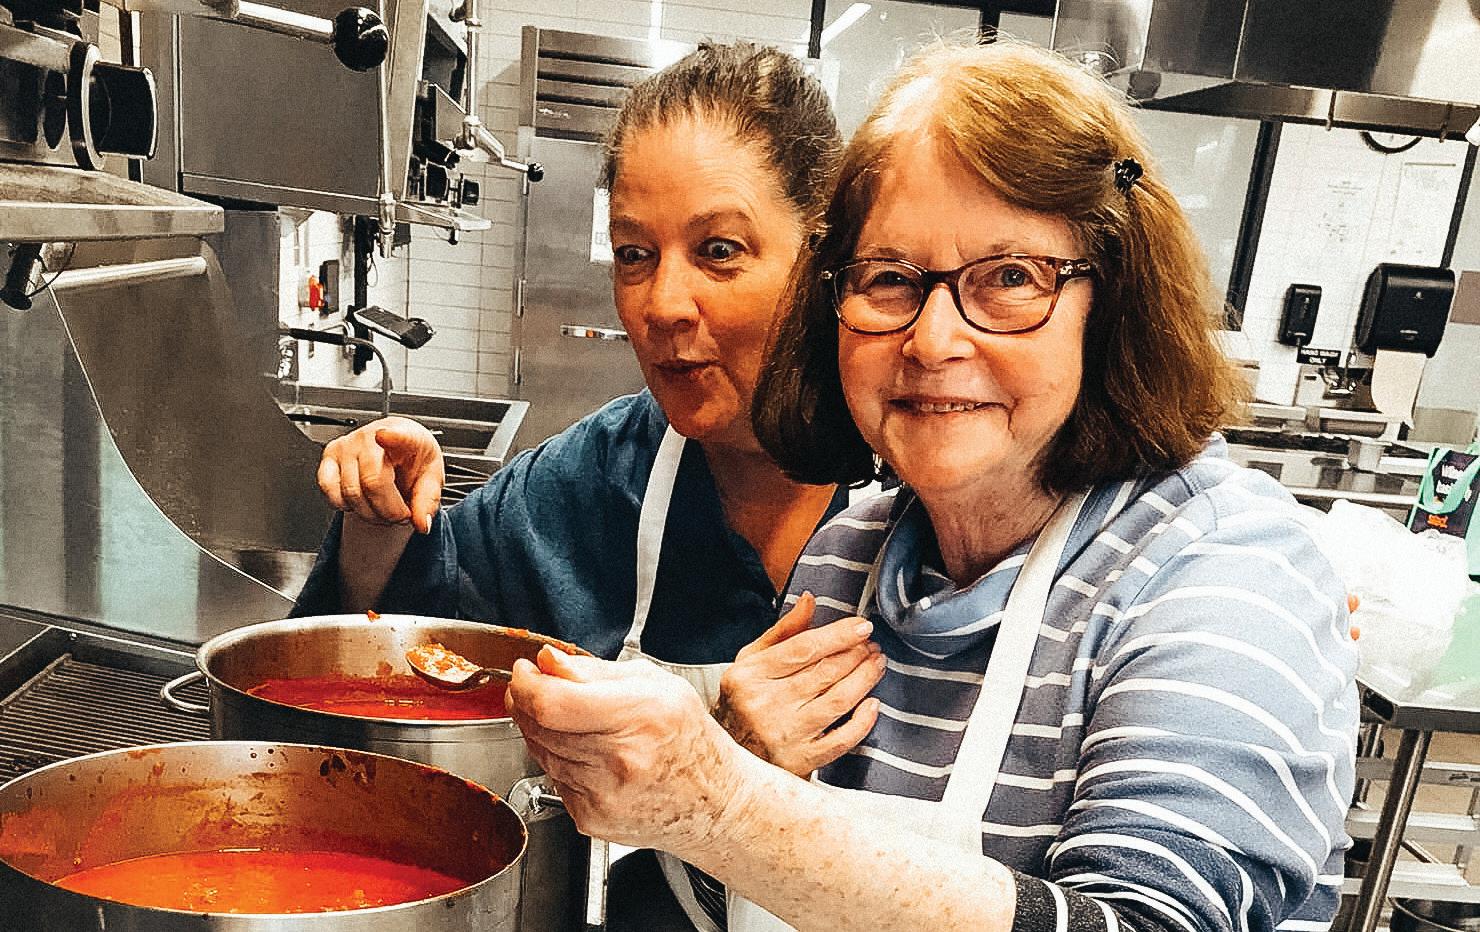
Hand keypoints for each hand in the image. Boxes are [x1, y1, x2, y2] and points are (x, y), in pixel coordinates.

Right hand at [316, 416, 443, 533]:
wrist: (397, 452)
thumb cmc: (412, 459)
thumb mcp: (431, 477)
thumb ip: (428, 501)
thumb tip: (422, 523)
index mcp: (404, 434)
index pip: (397, 434)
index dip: (391, 436)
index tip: (385, 436)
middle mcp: (370, 437)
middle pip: (372, 481)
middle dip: (389, 511)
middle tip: (400, 516)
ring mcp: (346, 446)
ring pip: (351, 493)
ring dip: (370, 514)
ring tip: (385, 511)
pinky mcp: (329, 458)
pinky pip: (331, 493)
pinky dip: (347, 507)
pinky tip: (363, 502)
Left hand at [507, 647, 746, 851]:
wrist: (713, 804)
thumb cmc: (689, 740)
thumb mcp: (657, 685)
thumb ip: (596, 671)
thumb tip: (549, 662)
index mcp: (640, 716)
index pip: (553, 703)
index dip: (527, 684)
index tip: (525, 671)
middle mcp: (620, 759)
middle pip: (540, 726)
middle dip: (526, 699)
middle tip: (533, 686)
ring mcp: (602, 794)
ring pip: (541, 750)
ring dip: (540, 728)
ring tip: (564, 715)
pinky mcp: (590, 818)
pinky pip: (554, 777)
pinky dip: (557, 758)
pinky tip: (583, 749)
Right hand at [713, 593, 884, 775]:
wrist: (729, 757)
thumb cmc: (742, 703)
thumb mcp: (751, 662)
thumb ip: (783, 631)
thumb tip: (810, 601)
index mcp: (750, 676)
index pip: (803, 648)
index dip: (838, 635)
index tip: (861, 626)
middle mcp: (765, 705)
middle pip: (824, 672)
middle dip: (856, 654)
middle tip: (871, 645)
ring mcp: (784, 735)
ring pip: (837, 701)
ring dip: (864, 679)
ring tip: (876, 664)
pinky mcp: (800, 761)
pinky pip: (841, 740)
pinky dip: (862, 721)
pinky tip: (873, 704)